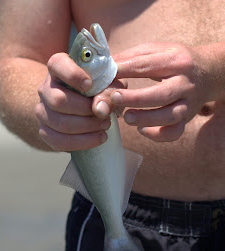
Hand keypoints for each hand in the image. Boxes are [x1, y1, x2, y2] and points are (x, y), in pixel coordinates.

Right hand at [36, 53, 110, 150]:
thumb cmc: (101, 90)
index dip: (73, 75)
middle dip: (85, 111)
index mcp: (59, 68)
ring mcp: (43, 110)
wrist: (88, 109)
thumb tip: (100, 109)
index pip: (57, 64)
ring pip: (59, 122)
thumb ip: (110, 91)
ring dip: (86, 127)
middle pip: (58, 100)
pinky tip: (98, 138)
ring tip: (104, 126)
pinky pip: (58, 141)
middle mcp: (46, 88)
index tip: (90, 85)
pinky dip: (82, 142)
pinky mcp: (45, 131)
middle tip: (105, 115)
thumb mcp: (111, 85)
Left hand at [106, 43, 221, 141]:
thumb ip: (134, 57)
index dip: (125, 70)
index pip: (147, 66)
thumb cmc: (175, 61)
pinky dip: (158, 135)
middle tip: (114, 98)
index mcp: (175, 61)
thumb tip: (107, 66)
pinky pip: (174, 132)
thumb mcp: (159, 51)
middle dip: (135, 98)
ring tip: (127, 118)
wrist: (208, 73)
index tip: (106, 75)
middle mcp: (184, 83)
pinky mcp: (187, 118)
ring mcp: (187, 103)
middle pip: (161, 94)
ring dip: (146, 119)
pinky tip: (142, 129)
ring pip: (169, 116)